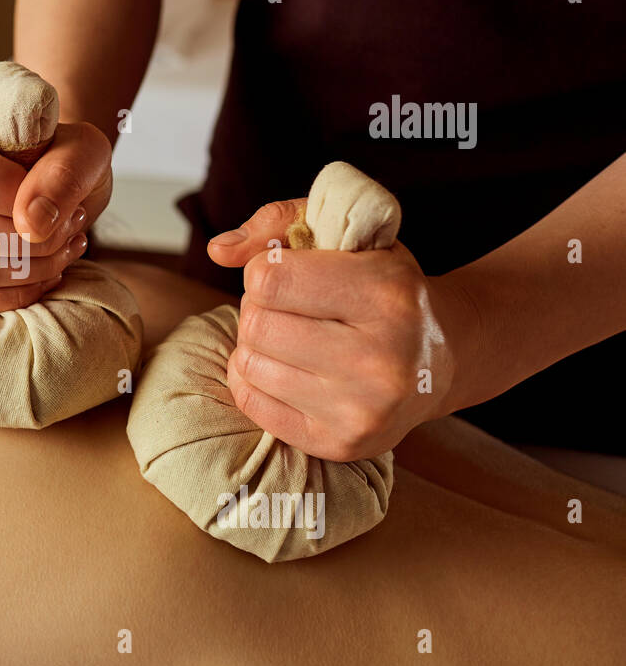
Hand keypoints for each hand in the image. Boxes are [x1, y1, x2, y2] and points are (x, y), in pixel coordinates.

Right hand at [0, 99, 111, 311]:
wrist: (48, 176)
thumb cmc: (63, 156)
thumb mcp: (83, 149)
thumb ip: (63, 175)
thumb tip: (32, 225)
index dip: (11, 200)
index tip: (57, 206)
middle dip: (31, 242)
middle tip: (72, 229)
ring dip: (29, 270)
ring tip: (63, 249)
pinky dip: (12, 293)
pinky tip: (44, 273)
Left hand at [208, 199, 478, 461]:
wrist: (446, 358)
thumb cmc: (385, 287)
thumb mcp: (350, 236)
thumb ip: (280, 223)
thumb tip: (219, 249)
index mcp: (386, 295)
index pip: (270, 279)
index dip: (265, 269)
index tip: (288, 273)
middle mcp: (380, 359)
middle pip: (256, 324)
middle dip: (260, 308)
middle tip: (291, 308)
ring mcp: (362, 409)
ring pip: (249, 364)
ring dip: (257, 344)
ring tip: (293, 336)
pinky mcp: (340, 443)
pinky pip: (251, 402)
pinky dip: (254, 378)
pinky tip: (286, 367)